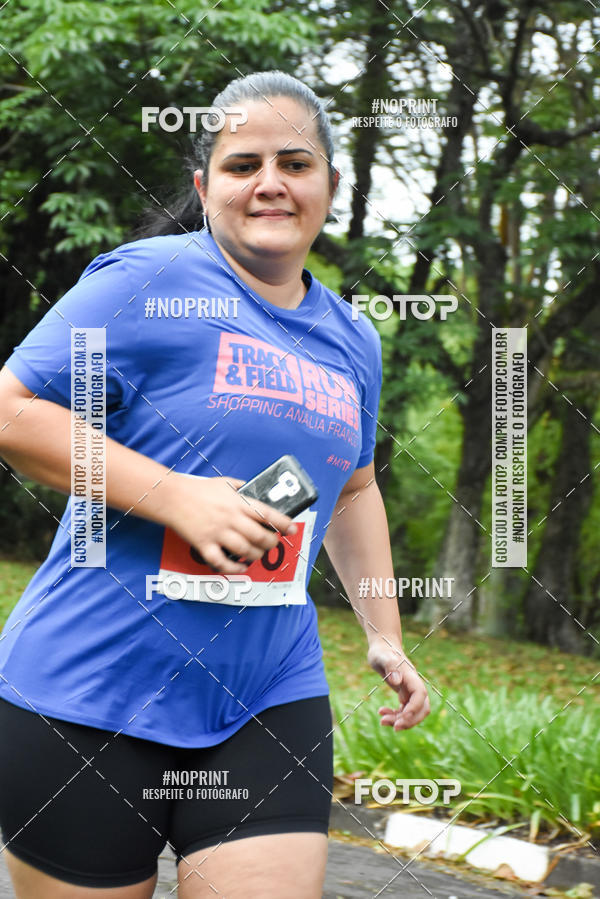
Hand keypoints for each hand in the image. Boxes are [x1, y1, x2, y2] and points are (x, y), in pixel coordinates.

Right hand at [164, 474, 296, 574]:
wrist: (173, 497)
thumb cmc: (199, 489)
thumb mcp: (225, 482)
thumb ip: (242, 488)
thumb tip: (255, 491)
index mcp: (238, 503)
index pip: (268, 514)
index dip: (284, 523)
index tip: (292, 528)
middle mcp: (231, 518)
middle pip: (260, 536)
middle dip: (271, 543)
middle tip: (272, 543)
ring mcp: (218, 533)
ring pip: (245, 550)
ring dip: (256, 556)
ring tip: (257, 554)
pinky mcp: (204, 544)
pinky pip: (222, 562)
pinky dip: (234, 568)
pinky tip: (241, 567)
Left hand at [367, 637, 429, 730]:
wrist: (382, 646)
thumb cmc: (381, 650)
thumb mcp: (381, 656)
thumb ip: (390, 666)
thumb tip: (397, 681)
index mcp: (411, 676)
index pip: (420, 695)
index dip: (414, 709)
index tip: (401, 718)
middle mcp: (413, 685)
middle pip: (422, 708)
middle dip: (410, 720)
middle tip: (394, 727)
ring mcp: (409, 691)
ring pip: (413, 712)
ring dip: (401, 721)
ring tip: (382, 721)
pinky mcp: (403, 694)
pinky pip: (404, 710)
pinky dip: (395, 716)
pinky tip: (382, 713)